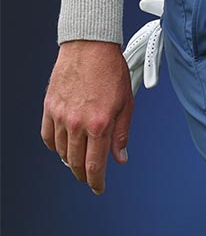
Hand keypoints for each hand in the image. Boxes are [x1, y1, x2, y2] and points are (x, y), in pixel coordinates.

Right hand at [41, 39, 134, 194]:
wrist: (90, 47)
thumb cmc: (111, 71)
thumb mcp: (127, 103)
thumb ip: (122, 134)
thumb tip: (120, 157)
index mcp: (100, 124)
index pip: (94, 164)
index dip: (96, 181)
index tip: (98, 188)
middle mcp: (77, 123)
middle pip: (75, 162)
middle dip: (83, 175)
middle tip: (89, 178)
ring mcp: (60, 116)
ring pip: (61, 151)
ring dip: (70, 160)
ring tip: (78, 161)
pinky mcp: (49, 108)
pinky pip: (48, 136)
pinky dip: (55, 146)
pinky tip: (63, 147)